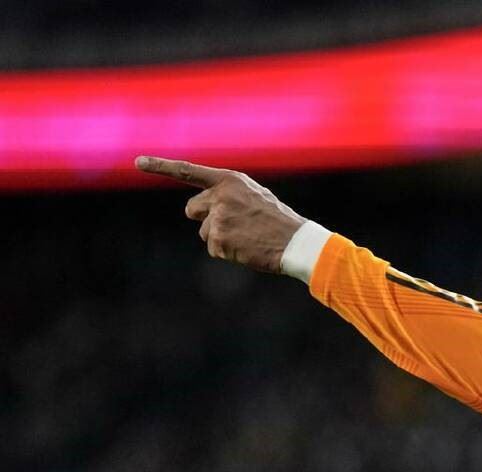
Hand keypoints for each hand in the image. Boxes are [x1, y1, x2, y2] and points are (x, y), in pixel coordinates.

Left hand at [136, 156, 305, 272]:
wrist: (295, 241)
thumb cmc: (276, 219)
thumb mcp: (253, 196)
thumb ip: (225, 195)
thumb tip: (198, 210)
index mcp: (230, 180)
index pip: (188, 171)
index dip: (160, 166)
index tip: (137, 161)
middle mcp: (220, 196)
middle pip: (192, 209)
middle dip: (206, 218)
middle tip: (234, 224)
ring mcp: (218, 218)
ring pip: (203, 231)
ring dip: (220, 237)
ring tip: (246, 236)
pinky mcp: (219, 240)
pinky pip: (213, 248)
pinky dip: (227, 251)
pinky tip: (246, 248)